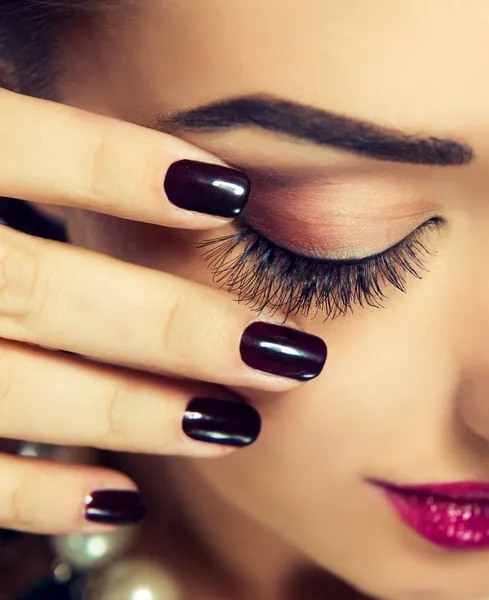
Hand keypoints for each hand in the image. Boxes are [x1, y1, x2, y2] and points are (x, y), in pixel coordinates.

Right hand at [0, 89, 326, 534]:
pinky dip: (42, 493)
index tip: (231, 192)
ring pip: (15, 388)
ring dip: (134, 414)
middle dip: (174, 327)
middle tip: (284, 352)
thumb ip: (18, 150)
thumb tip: (161, 172)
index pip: (21, 149)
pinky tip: (123, 496)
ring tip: (235, 425)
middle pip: (44, 290)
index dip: (119, 168)